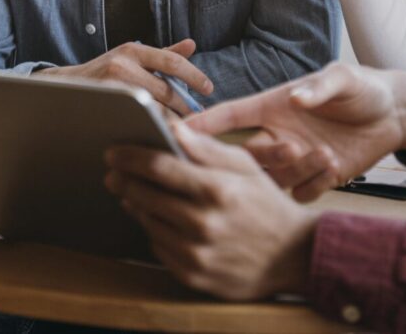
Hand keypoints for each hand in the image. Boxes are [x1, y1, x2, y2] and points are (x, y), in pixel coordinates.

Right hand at [38, 39, 212, 115]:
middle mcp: (122, 64)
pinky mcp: (104, 106)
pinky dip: (152, 127)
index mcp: (133, 50)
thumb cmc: (104, 72)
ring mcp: (111, 87)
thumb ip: (163, 54)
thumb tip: (192, 45)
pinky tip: (161, 134)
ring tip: (185, 130)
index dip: (194, 75)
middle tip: (199, 119)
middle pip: (166, 91)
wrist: (63, 87)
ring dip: (172, 121)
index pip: (172, 61)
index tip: (209, 89)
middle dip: (185, 108)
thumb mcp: (131, 57)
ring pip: (153, 110)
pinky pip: (136, 120)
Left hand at [105, 123, 319, 299]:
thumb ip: (206, 148)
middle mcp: (203, 224)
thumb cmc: (266, 204)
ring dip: (136, 205)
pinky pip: (159, 248)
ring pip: (149, 223)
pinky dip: (154, 231)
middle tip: (113, 172)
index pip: (159, 167)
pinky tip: (157, 219)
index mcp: (217, 190)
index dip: (130, 157)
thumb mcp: (245, 166)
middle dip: (124, 180)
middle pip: (146, 196)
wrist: (293, 256)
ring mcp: (197, 254)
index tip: (113, 151)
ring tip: (132, 193)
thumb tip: (172, 128)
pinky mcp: (194, 276)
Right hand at [188, 62, 405, 201]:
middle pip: (246, 155)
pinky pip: (301, 192)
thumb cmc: (362, 88)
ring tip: (326, 154)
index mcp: (273, 106)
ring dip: (294, 170)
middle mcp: (277, 134)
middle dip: (260, 157)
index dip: (202, 123)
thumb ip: (319, 87)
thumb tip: (296, 98)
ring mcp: (295, 159)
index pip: (229, 115)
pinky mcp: (315, 178)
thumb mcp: (343, 78)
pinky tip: (336, 168)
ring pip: (273, 178)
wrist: (393, 115)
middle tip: (290, 148)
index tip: (172, 131)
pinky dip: (314, 184)